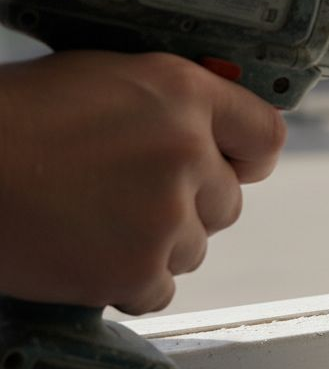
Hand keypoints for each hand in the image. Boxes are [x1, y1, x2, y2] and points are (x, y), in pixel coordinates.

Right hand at [0, 51, 285, 313]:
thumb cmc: (7, 121)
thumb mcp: (95, 79)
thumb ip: (161, 105)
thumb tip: (202, 132)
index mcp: (180, 93)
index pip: (264, 135)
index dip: (247, 157)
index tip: (234, 167)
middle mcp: (187, 152)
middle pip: (226, 202)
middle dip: (186, 206)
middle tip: (126, 198)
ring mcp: (166, 214)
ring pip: (192, 248)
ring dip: (155, 245)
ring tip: (92, 222)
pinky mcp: (137, 268)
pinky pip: (158, 289)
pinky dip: (125, 283)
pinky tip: (83, 255)